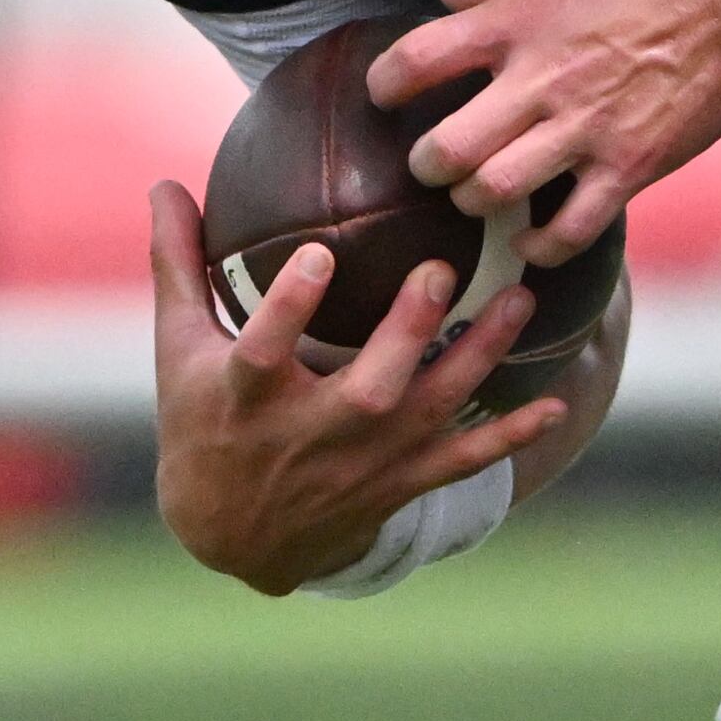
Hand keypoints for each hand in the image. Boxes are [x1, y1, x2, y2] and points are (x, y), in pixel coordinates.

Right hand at [145, 180, 565, 595]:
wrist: (231, 539)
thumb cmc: (202, 426)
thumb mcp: (178, 351)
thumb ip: (177, 265)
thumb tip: (164, 182)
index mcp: (247, 398)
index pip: (264, 351)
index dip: (289, 308)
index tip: (317, 254)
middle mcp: (309, 434)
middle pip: (368, 388)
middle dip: (407, 334)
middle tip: (440, 271)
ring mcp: (360, 464)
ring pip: (429, 413)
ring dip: (478, 360)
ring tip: (519, 301)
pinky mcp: (395, 483)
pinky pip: (460, 462)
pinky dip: (508, 438)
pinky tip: (556, 405)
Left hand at [365, 0, 720, 260]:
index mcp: (516, 22)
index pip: (416, 61)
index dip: (386, 83)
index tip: (387, 92)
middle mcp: (540, 82)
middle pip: (447, 148)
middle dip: (426, 164)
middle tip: (433, 161)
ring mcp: (584, 131)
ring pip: (497, 192)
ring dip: (475, 201)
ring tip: (479, 193)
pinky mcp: (628, 167)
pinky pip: (571, 230)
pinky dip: (541, 247)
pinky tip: (530, 241)